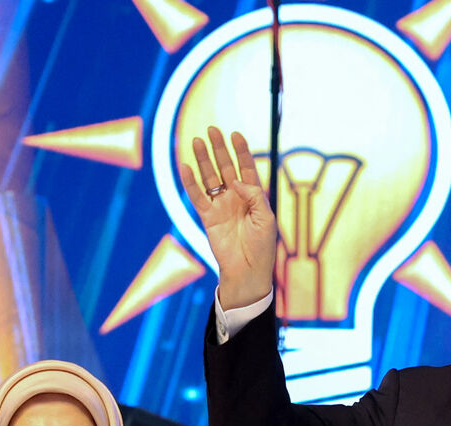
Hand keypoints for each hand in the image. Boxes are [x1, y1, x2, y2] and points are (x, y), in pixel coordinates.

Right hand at [179, 127, 277, 309]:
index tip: (235, 134)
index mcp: (254, 196)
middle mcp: (236, 197)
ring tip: (197, 140)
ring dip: (204, 160)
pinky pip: (197, 197)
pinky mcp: (208, 217)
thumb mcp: (266, 219)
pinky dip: (190, 182)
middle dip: (219, 149)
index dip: (241, 150)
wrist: (247, 271)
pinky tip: (185, 166)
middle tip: (212, 130)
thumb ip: (254, 197)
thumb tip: (237, 181)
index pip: (246, 167)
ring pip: (210, 177)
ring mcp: (221, 206)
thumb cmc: (262, 247)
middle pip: (226, 167)